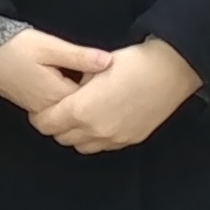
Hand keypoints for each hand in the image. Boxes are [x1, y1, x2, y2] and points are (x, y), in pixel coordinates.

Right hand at [0, 27, 110, 118]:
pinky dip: (71, 100)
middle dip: (97, 96)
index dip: (106, 87)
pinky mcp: (35, 107)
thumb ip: (79, 56)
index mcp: (57, 95)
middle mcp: (49, 109)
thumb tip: (108, 61)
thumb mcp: (49, 47)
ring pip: (72, 112)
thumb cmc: (15, 47)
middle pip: (83, 110)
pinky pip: (61, 109)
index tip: (114, 74)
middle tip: (107, 78)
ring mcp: (40, 110)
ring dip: (84, 100)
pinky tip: (76, 86)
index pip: (92, 100)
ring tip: (94, 83)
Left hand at [32, 35, 200, 155]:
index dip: (39, 115)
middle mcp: (96, 130)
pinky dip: (96, 137)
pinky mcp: (131, 139)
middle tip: (58, 109)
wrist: (171, 71)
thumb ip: (73, 84)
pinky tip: (100, 119)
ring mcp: (115, 138)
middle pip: (61, 138)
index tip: (41, 106)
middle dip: (55, 125)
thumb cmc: (131, 62)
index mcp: (81, 109)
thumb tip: (64, 90)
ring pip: (81, 146)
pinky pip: (104, 146)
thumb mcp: (93, 66)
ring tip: (79, 115)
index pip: (45, 124)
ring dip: (75, 134)